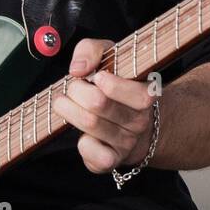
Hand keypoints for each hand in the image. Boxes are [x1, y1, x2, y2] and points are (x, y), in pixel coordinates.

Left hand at [52, 37, 156, 175]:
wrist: (136, 126)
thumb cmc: (118, 86)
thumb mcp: (110, 57)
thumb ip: (92, 50)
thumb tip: (78, 68)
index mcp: (146, 94)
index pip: (136, 93)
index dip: (109, 82)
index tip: (96, 76)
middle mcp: (139, 121)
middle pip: (99, 104)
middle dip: (77, 90)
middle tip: (73, 87)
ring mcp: (126, 143)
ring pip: (90, 124)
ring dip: (68, 109)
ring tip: (64, 102)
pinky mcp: (110, 160)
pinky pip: (90, 152)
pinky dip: (79, 141)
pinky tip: (81, 132)